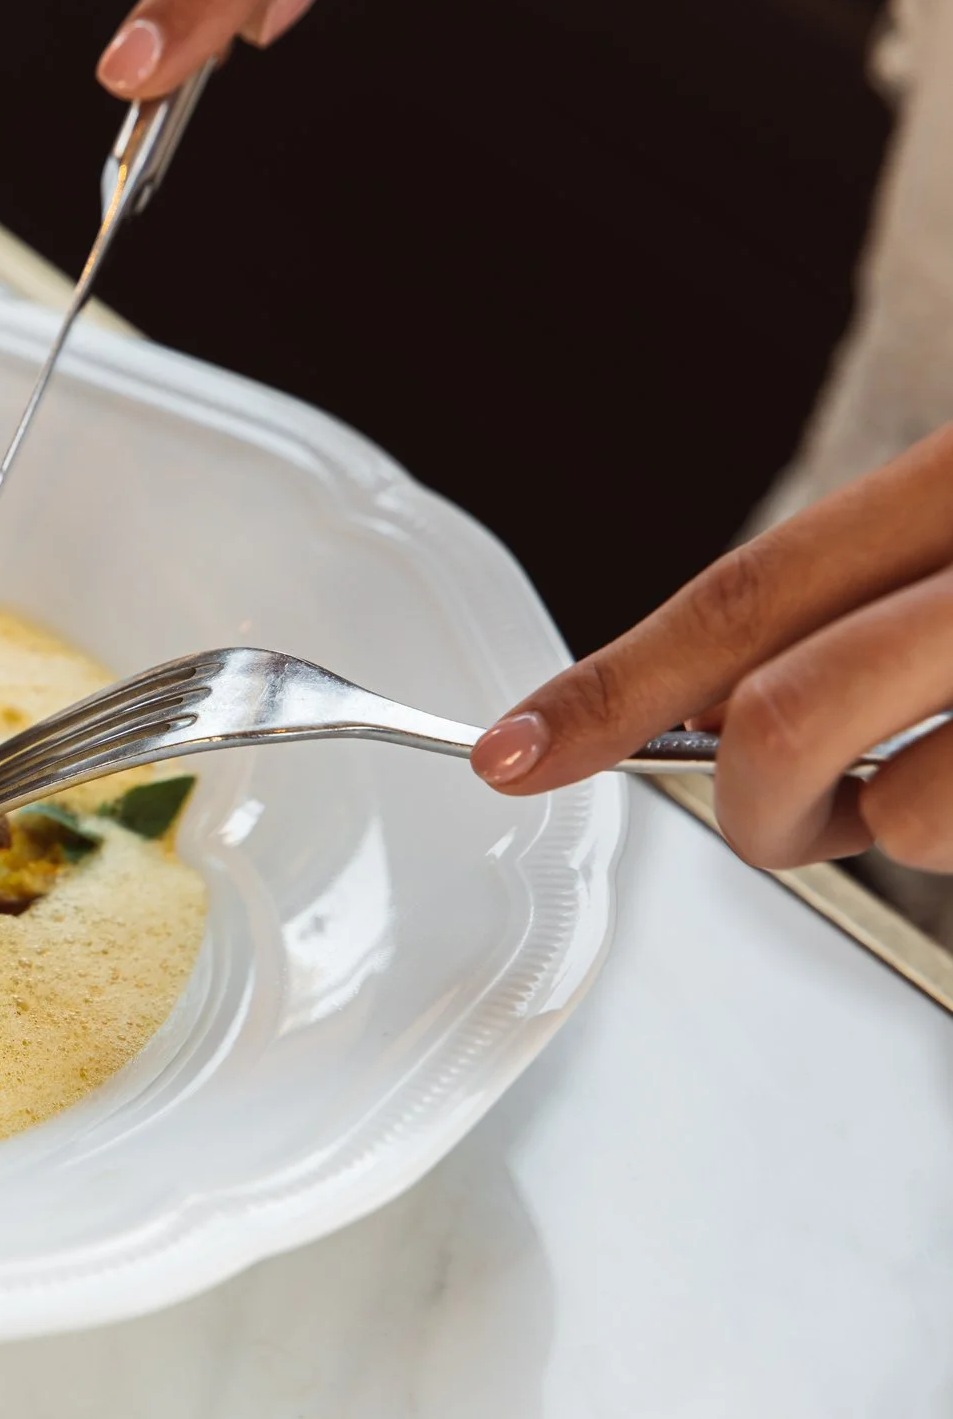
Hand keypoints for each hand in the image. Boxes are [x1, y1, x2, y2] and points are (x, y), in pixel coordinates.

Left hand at [470, 424, 952, 872]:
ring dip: (890, 824)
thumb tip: (713, 710)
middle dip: (749, 803)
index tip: (509, 752)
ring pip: (894, 814)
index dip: (609, 687)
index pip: (743, 594)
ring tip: (947, 763)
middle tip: (774, 813)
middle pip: (784, 719)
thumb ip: (851, 594)